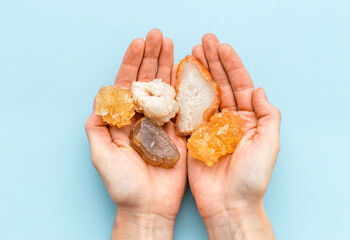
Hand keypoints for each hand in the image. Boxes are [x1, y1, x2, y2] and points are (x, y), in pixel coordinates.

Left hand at [85, 29, 186, 239]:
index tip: (139, 44)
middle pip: (146, 82)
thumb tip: (99, 99)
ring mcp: (160, 124)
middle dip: (151, 58)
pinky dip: (183, 88)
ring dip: (167, 66)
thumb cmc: (123, 185)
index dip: (131, 64)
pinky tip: (185, 71)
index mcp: (122, 120)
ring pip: (164, 89)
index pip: (126, 84)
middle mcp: (141, 118)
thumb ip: (97, 127)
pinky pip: (181, 107)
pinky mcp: (177, 133)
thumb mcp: (102, 155)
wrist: (149, 207)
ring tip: (171, 44)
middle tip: (158, 36)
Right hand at [188, 34, 280, 238]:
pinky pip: (189, 112)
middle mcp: (230, 119)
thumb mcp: (269, 145)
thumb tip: (259, 90)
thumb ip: (268, 116)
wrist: (228, 204)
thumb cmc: (251, 178)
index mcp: (249, 119)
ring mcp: (211, 127)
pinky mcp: (195, 137)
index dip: (232, 65)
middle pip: (221, 84)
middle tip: (203, 42)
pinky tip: (180, 79)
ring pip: (205, 94)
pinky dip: (184, 95)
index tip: (221, 47)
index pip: (241, 85)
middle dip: (213, 62)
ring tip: (191, 53)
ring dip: (198, 74)